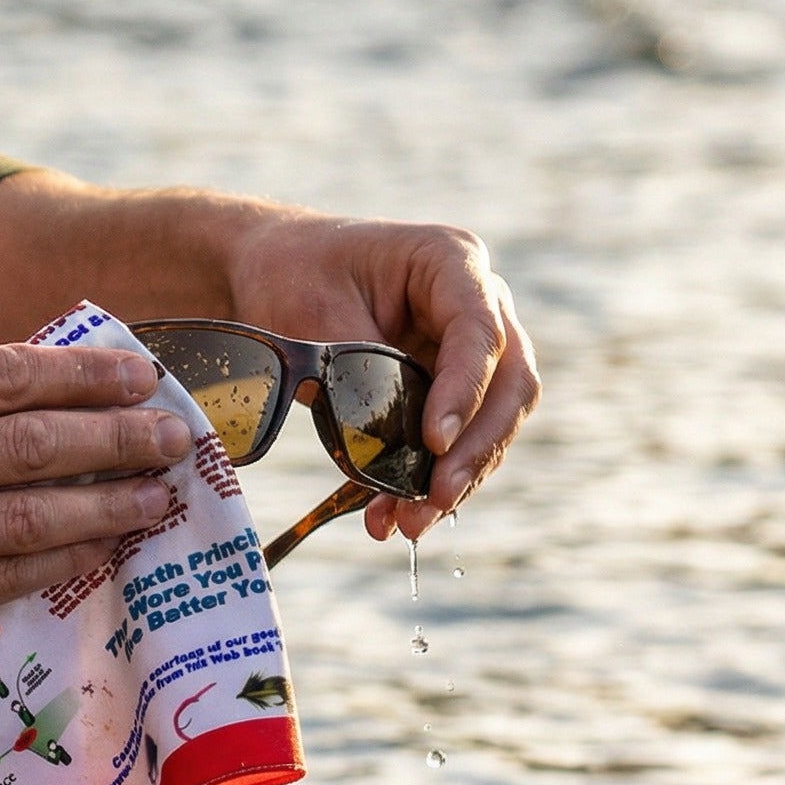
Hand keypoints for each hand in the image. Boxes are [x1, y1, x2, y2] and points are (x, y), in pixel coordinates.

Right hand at [0, 342, 190, 688]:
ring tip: (160, 492)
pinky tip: (104, 546)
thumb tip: (29, 393)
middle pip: (32, 443)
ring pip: (32, 516)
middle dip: (118, 436)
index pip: (2, 376)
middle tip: (175, 433)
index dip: (83, 373)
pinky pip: (6, 577)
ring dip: (110, 503)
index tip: (140, 372)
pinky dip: (64, 559)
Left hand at [224, 209, 539, 540]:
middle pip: (509, 384)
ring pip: (493, 422)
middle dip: (475, 450)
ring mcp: (472, 348)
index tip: (434, 442)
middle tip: (433, 499)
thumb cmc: (293, 276)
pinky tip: (396, 517)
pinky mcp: (453, 388)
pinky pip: (460, 440)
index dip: (465, 391)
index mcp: (450, 261)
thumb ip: (361, 370)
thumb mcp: (313, 313)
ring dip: (456, 478)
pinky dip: (430, 481)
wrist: (274, 275)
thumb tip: (393, 449)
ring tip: (408, 524)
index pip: (480, 332)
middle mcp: (478, 302)